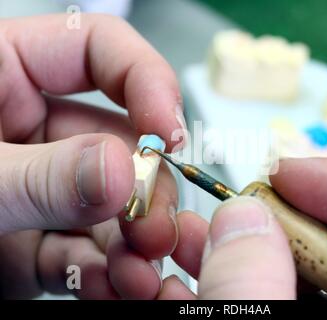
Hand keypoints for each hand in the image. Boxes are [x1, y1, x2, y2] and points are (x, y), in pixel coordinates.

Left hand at [0, 13, 187, 298]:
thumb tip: (122, 171)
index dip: (146, 81)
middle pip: (119, 140)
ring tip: (139, 271)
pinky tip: (113, 284)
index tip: (169, 132)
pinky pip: (79, 250)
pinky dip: (101, 271)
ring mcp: (35, 188)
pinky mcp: (29, 240)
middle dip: (146, 184)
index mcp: (3, 74)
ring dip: (131, 239)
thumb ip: (34, 175)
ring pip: (108, 204)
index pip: (98, 51)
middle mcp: (29, 129)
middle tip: (155, 223)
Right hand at [166, 158, 326, 298]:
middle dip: (282, 226)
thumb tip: (240, 218)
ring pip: (320, 280)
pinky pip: (301, 305)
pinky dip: (253, 291)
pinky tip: (199, 289)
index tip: (280, 175)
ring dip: (255, 258)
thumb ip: (252, 288)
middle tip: (229, 222)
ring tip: (195, 249)